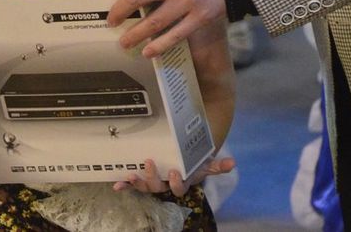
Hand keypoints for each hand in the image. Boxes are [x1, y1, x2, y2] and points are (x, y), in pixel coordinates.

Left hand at [114, 155, 236, 196]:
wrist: (179, 161)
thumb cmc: (191, 163)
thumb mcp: (203, 163)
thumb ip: (217, 165)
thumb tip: (233, 164)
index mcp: (180, 183)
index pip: (179, 189)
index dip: (176, 183)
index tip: (175, 172)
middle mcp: (165, 185)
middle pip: (158, 188)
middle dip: (152, 178)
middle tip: (150, 163)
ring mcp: (152, 183)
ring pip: (144, 187)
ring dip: (136, 182)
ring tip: (130, 174)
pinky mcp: (141, 178)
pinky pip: (132, 185)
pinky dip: (125, 185)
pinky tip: (117, 185)